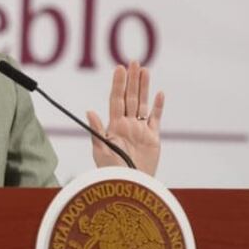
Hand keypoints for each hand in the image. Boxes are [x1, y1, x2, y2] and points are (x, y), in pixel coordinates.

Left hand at [86, 61, 164, 175]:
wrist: (131, 187)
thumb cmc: (112, 173)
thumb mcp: (101, 152)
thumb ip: (97, 131)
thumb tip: (89, 111)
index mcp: (114, 126)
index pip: (116, 100)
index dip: (118, 84)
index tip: (119, 68)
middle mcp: (127, 125)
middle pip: (130, 97)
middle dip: (131, 80)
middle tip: (133, 61)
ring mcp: (140, 130)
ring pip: (142, 104)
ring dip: (144, 87)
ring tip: (145, 70)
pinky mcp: (153, 138)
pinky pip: (156, 118)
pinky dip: (158, 106)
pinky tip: (159, 93)